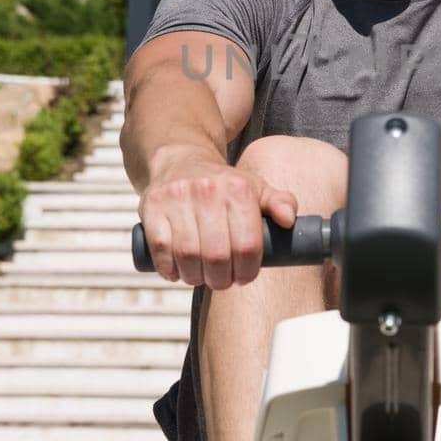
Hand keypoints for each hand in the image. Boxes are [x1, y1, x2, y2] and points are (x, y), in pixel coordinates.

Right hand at [139, 151, 296, 288]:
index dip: (247, 270)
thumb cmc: (222, 183)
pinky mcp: (151, 206)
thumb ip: (278, 202)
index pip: (248, 244)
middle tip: (221, 281)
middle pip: (217, 255)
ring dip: (195, 276)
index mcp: (238, 188)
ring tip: (200, 277)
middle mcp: (207, 190)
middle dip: (221, 278)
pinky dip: (168, 268)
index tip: (243, 277)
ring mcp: (177, 198)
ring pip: (188, 255)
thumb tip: (290, 219)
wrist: (180, 159)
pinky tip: (176, 271)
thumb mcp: (255, 187)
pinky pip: (160, 248)